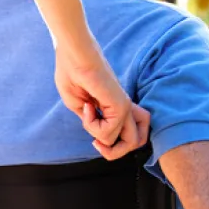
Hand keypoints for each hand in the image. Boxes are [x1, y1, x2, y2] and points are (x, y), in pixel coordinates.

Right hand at [54, 40, 150, 159]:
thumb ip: (94, 125)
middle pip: (136, 144)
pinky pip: (109, 132)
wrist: (73, 56)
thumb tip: (102, 138)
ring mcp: (126, 107)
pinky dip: (92, 125)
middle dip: (113, 152)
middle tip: (95, 143)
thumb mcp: (81, 108)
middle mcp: (127, 109)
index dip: (111, 147)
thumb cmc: (72, 75)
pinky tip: (88, 106)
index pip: (131, 137)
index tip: (93, 138)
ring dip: (102, 139)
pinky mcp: (121, 105)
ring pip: (128, 143)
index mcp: (119, 109)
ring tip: (90, 119)